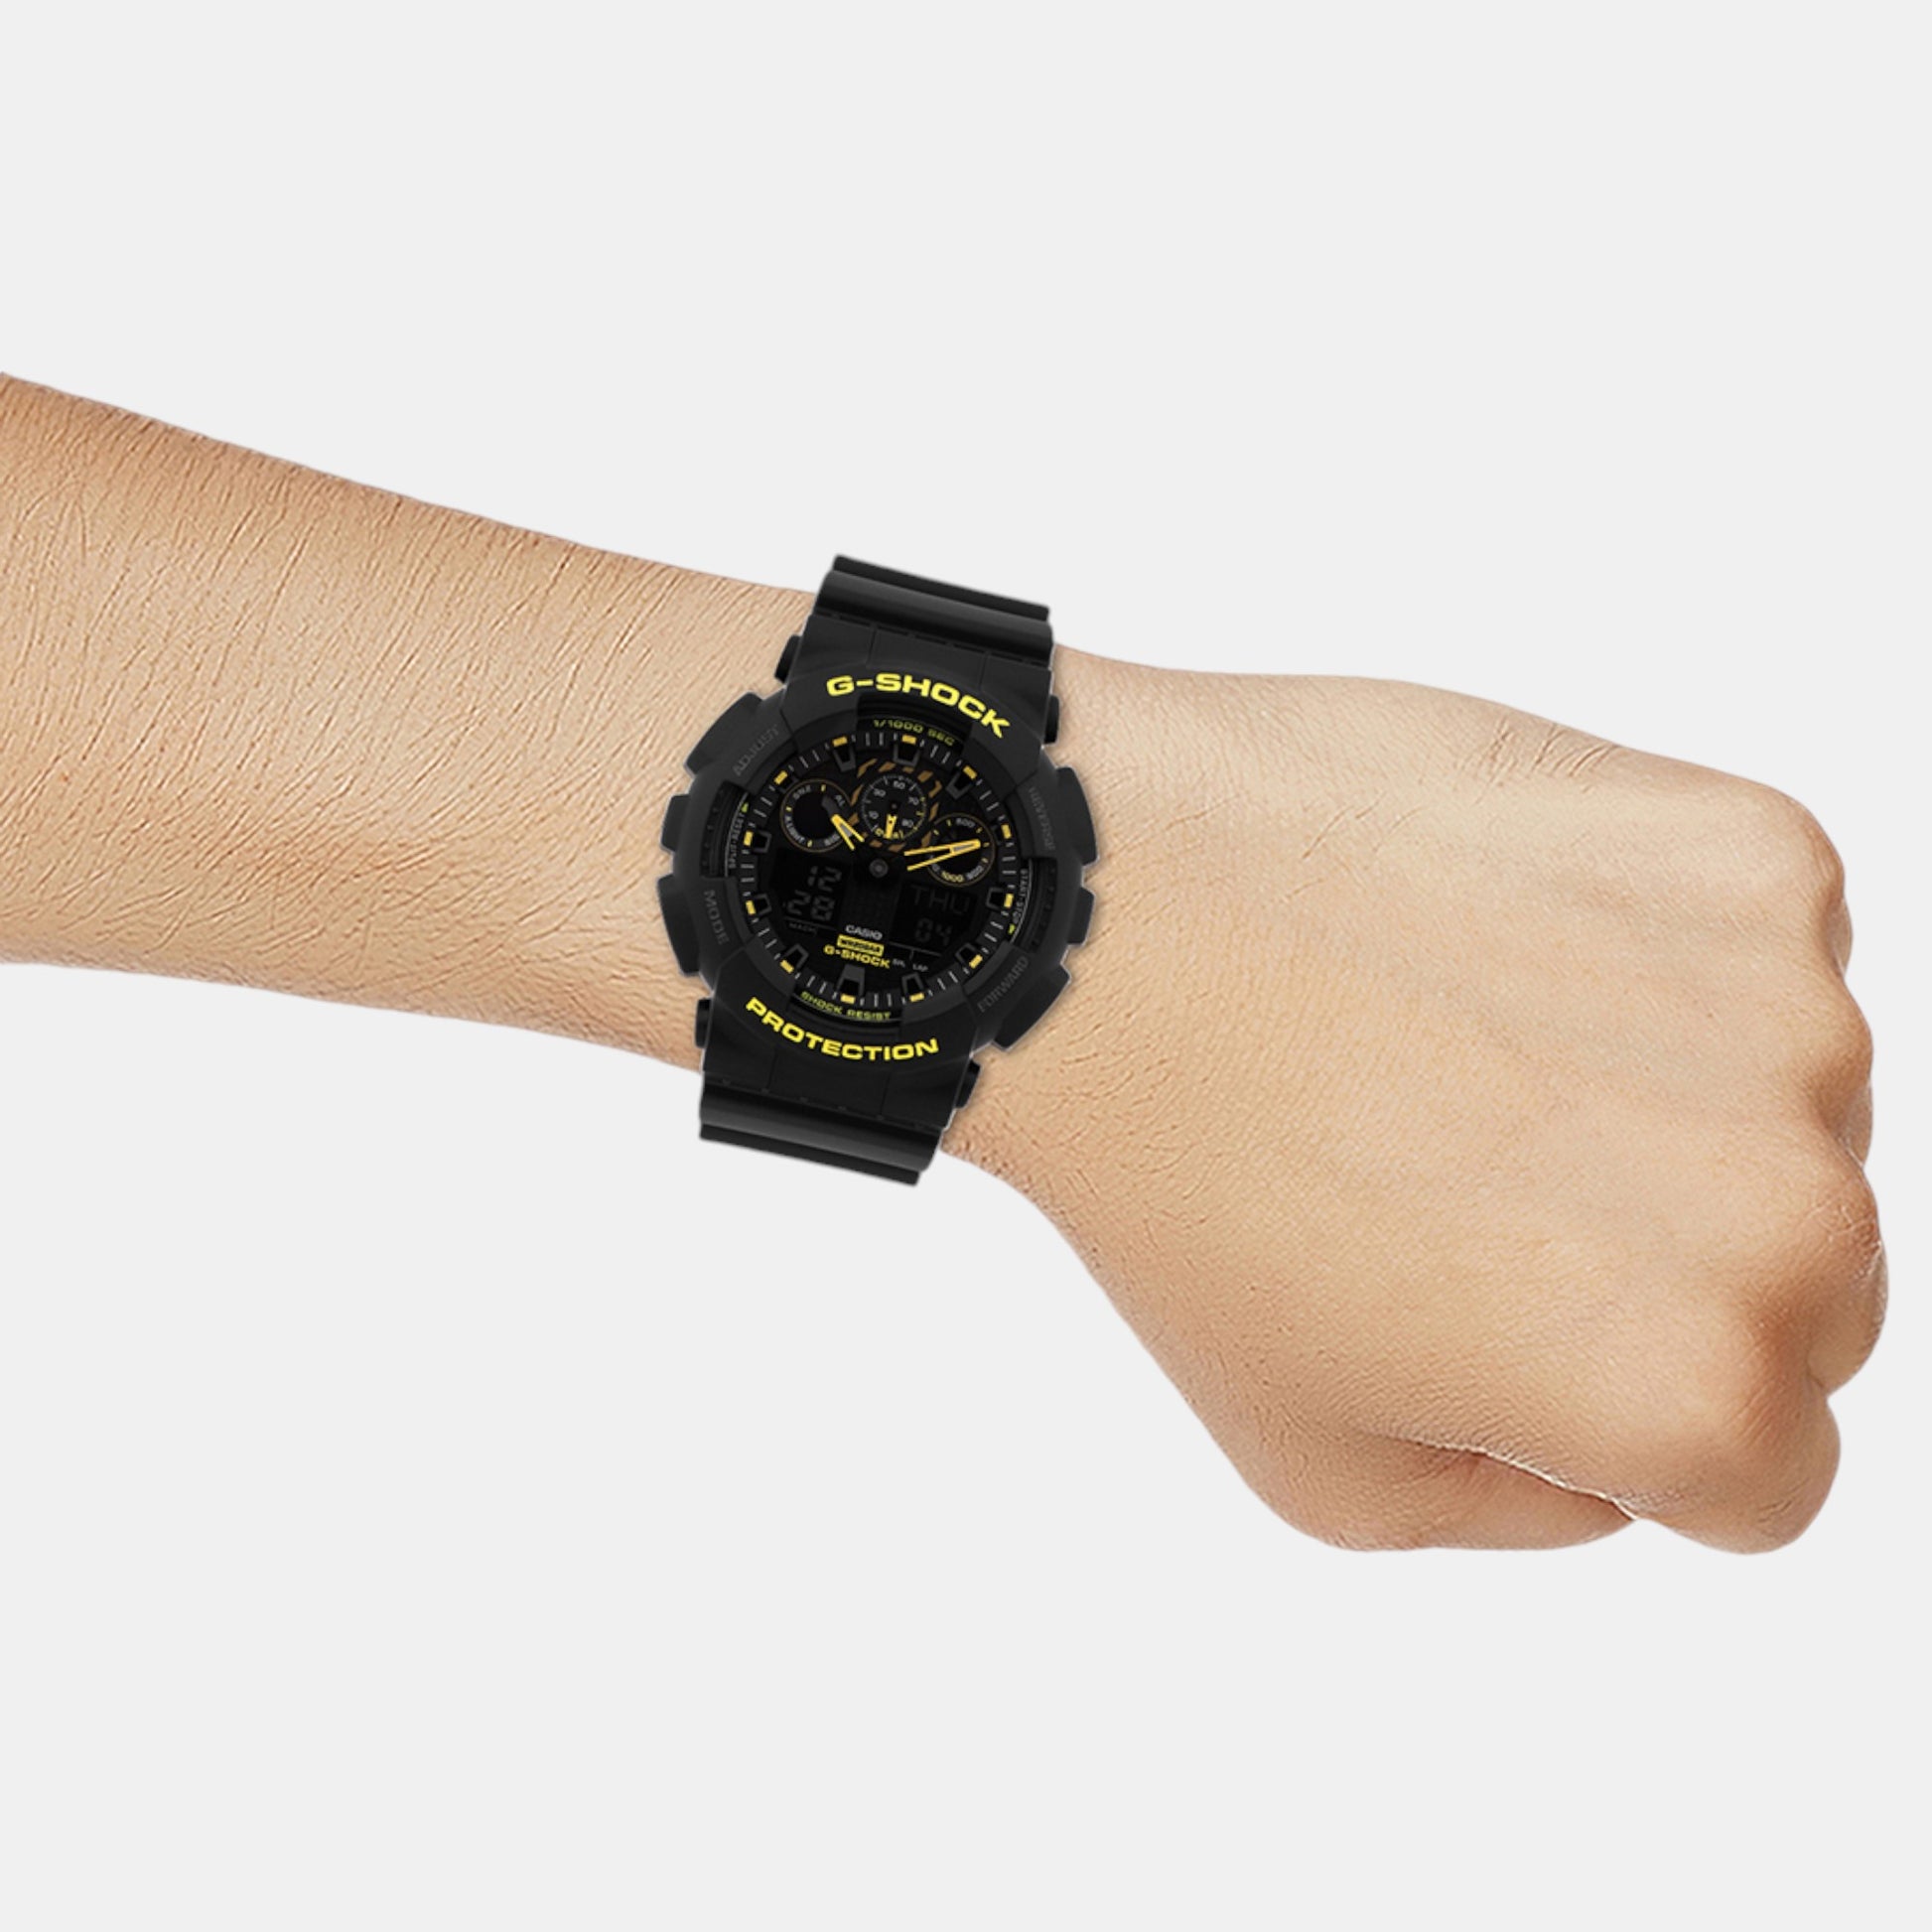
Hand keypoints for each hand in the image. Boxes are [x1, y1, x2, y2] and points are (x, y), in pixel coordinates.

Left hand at [950, 651, 1883, 1549]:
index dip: (1632, 1412)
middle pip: (1812, 1285)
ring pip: (1792, 1104)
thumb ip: (1530, 1507)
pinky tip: (1493, 937)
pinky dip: (1658, 948)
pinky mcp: (1750, 852)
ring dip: (1668, 1091)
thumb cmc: (1179, 1177)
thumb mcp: (1321, 1466)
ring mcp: (1783, 1011)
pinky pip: (1759, 945)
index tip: (1512, 1321)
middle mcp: (1785, 1210)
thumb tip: (1626, 1466)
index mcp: (1690, 1389)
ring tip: (1460, 1042)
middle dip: (1670, 1258)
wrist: (1099, 919)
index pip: (1771, 1467)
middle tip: (1471, 1175)